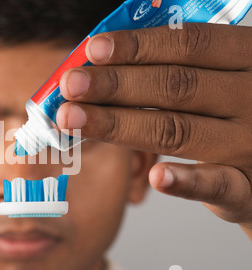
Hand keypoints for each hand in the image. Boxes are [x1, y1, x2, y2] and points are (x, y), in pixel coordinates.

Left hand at [57, 23, 251, 239]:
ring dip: (120, 125)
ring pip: (178, 132)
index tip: (92, 51)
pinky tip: (154, 175)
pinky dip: (186, 181)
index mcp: (246, 59)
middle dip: (115, 86)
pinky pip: (218, 185)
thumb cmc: (239, 114)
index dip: (136, 47)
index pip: (188, 45)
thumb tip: (105, 62)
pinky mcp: (248, 190)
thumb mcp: (222, 79)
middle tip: (70, 86)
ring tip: (74, 119)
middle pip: (175, 87)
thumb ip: (178, 68)